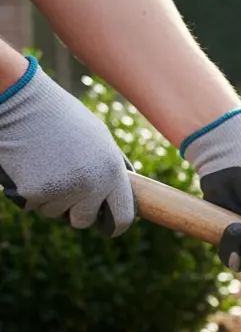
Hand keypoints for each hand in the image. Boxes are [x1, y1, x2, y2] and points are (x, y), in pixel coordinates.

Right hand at [0, 56, 134, 234]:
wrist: (22, 103)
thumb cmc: (63, 119)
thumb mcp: (100, 139)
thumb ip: (114, 168)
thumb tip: (127, 192)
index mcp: (111, 172)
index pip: (122, 217)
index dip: (115, 226)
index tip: (109, 228)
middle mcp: (91, 185)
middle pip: (84, 220)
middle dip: (75, 210)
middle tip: (65, 187)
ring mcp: (61, 191)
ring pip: (56, 213)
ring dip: (50, 198)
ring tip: (46, 167)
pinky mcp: (33, 193)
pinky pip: (34, 206)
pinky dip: (29, 193)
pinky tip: (30, 167)